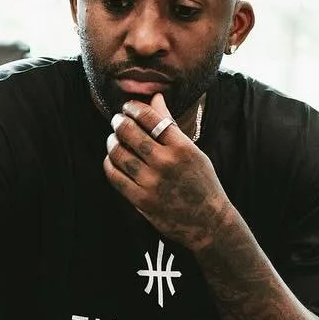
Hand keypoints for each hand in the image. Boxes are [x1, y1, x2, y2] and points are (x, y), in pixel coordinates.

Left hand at [103, 92, 232, 252]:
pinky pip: (115, 176)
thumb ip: (171, 125)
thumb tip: (155, 97)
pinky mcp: (141, 200)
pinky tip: (113, 159)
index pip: (150, 117)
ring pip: (119, 153)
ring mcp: (152, 182)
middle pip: (130, 132)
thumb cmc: (201, 182)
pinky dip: (110, 163)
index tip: (129, 107)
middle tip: (117, 120)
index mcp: (182, 147)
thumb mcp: (192, 150)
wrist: (208, 222)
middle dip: (119, 122)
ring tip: (114, 139)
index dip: (134, 107)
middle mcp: (166, 163)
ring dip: (112, 141)